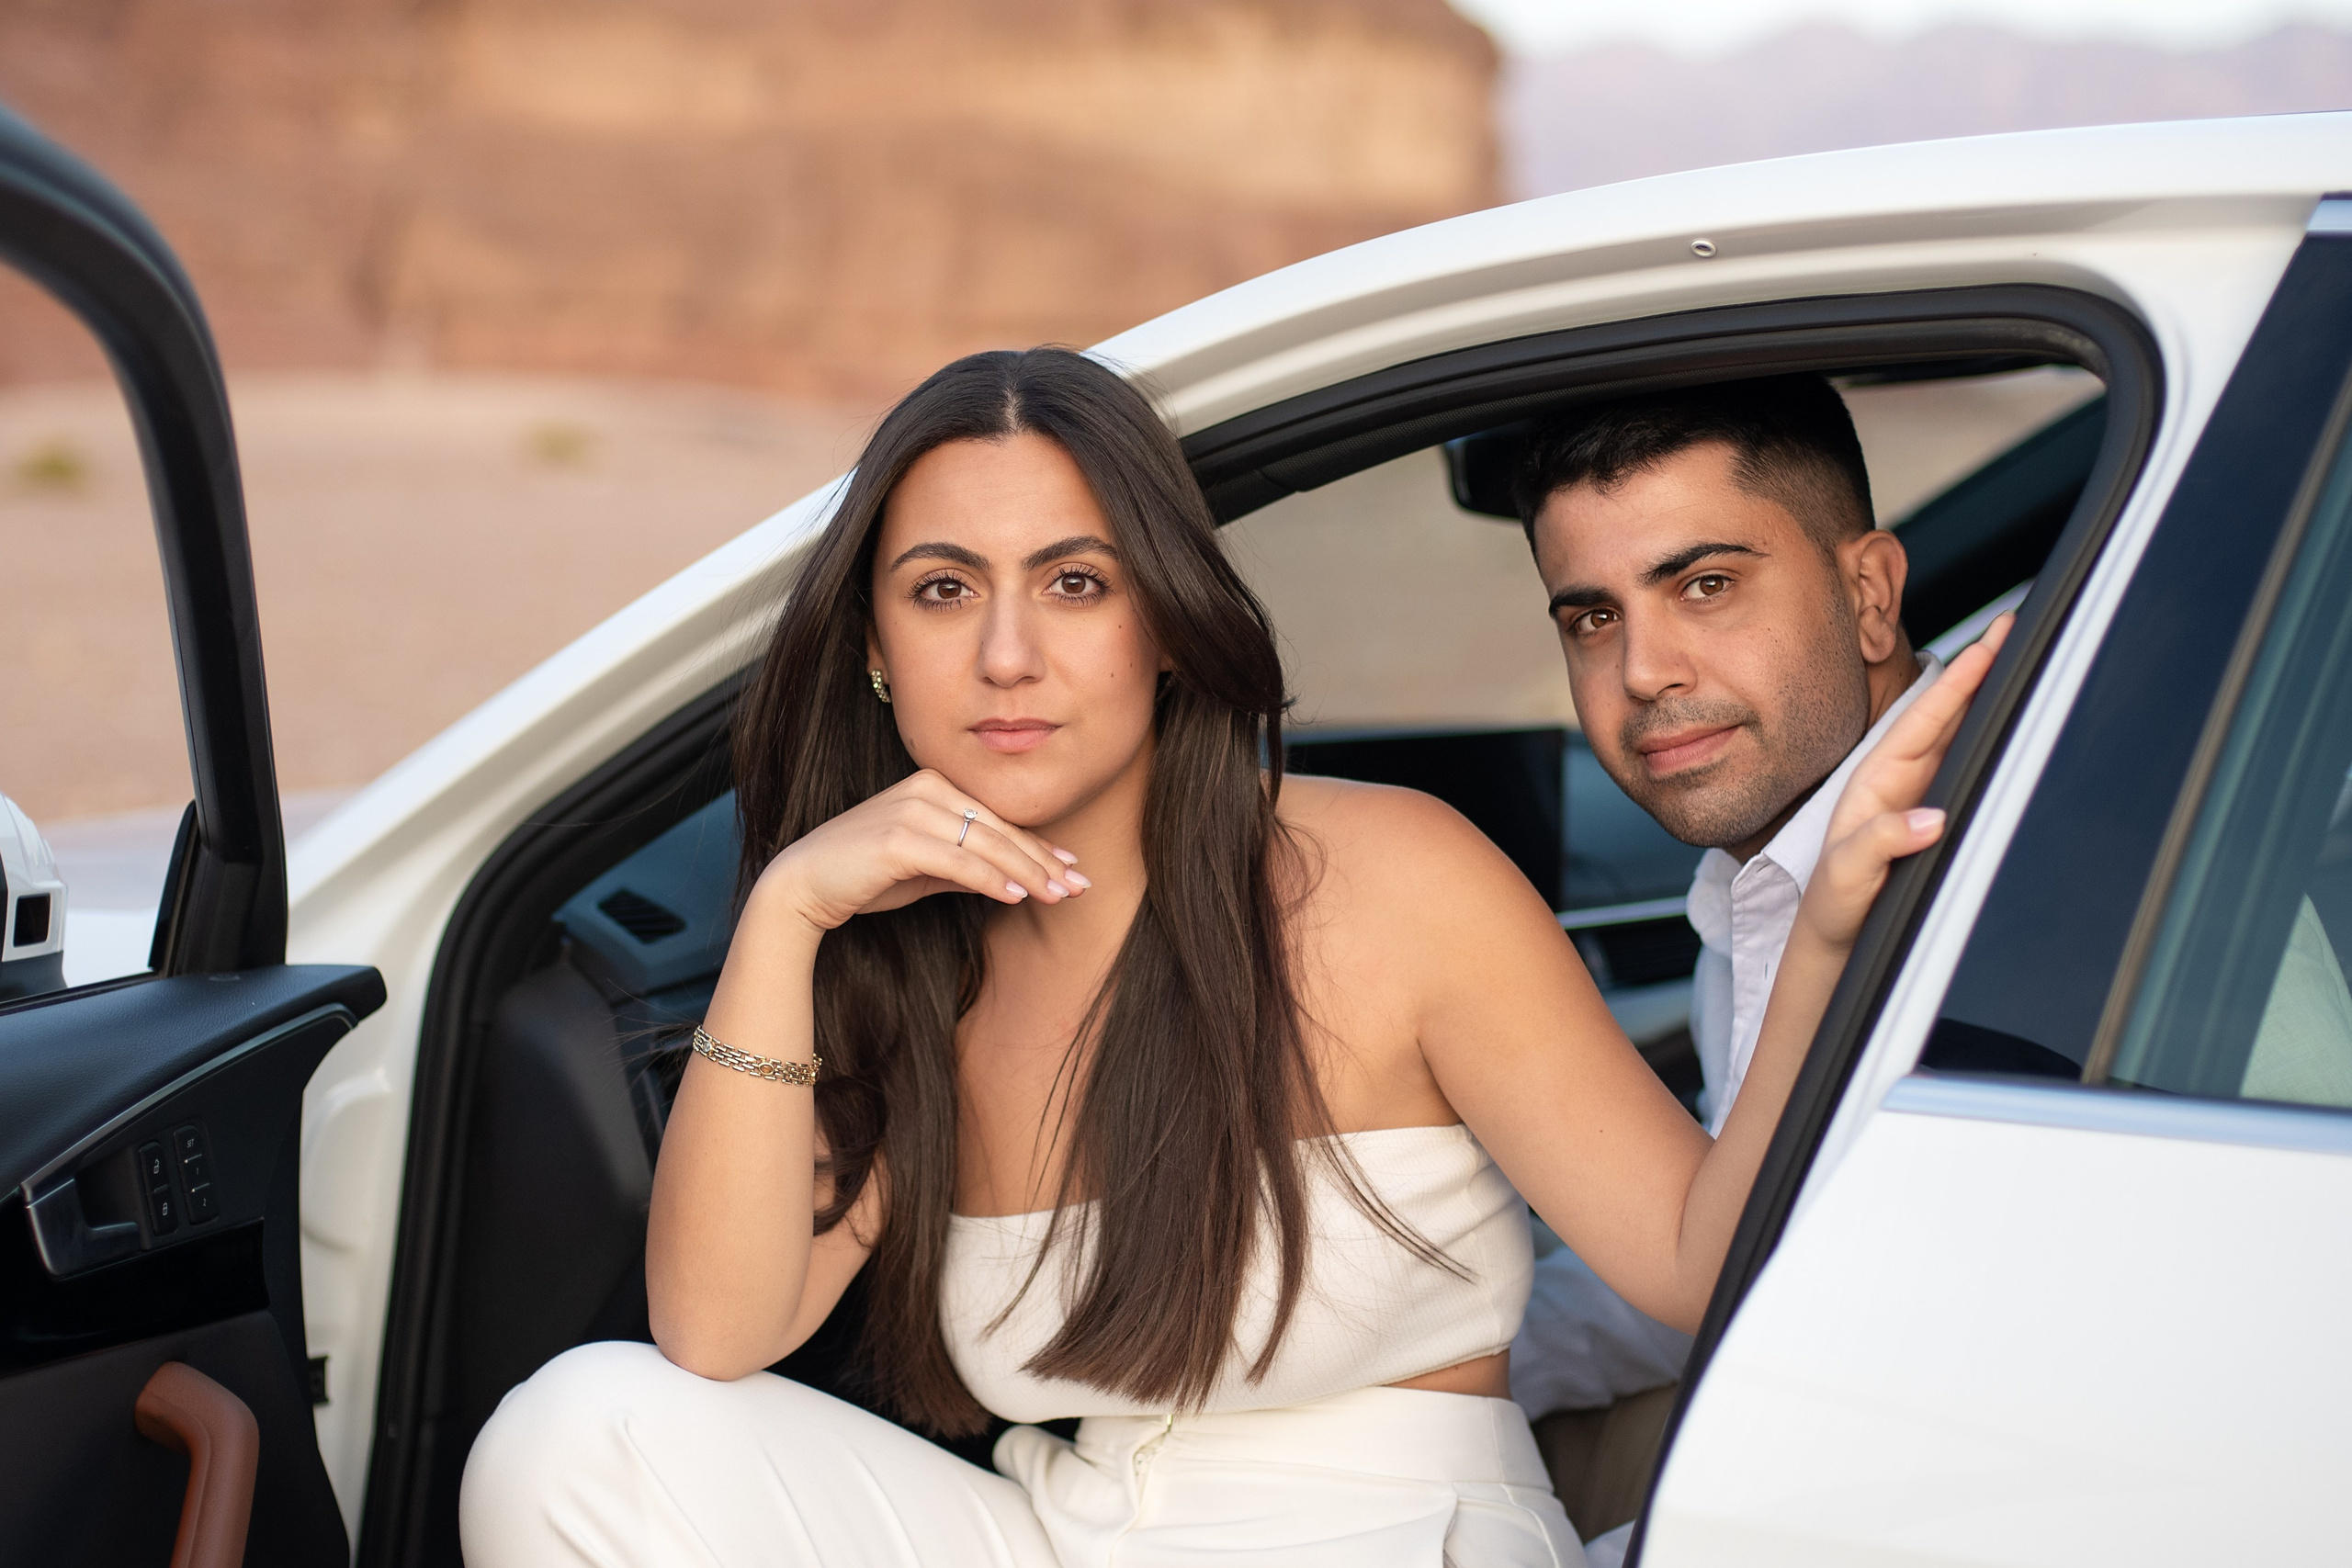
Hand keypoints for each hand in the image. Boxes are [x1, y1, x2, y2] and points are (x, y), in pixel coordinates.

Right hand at [750, 768, 1085, 933]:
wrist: (803, 885)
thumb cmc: (863, 876)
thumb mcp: (925, 868)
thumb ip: (965, 865)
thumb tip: (1013, 879)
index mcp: (934, 785)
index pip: (998, 821)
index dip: (1038, 847)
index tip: (1072, 869)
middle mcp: (927, 789)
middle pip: (999, 830)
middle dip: (1043, 862)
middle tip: (1080, 886)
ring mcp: (912, 810)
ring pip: (986, 845)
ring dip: (1028, 873)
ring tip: (1060, 896)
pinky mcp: (899, 838)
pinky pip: (958, 861)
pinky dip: (991, 880)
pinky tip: (1017, 897)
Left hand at [1798, 615, 2012, 953]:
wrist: (1839, 940)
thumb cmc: (1836, 908)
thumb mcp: (1847, 878)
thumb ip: (1878, 846)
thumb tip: (1930, 820)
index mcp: (1876, 782)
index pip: (1924, 720)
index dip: (1958, 681)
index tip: (1988, 644)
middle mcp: (1903, 781)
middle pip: (1950, 715)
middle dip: (1982, 671)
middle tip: (2015, 629)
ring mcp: (1925, 795)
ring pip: (1965, 737)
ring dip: (1993, 701)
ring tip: (2024, 660)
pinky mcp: (1944, 817)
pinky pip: (1974, 771)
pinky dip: (1996, 743)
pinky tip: (2018, 722)